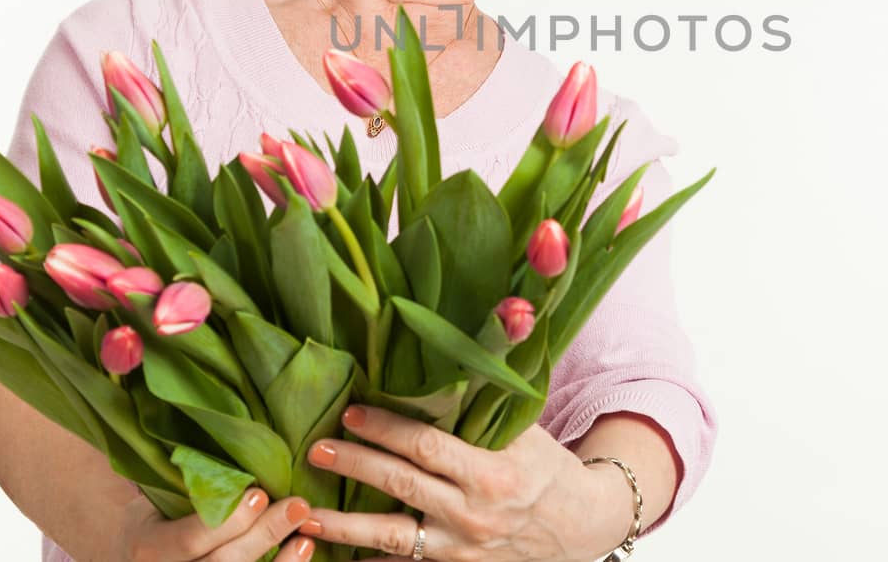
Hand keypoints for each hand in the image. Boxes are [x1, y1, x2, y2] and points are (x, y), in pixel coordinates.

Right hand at [111, 487, 318, 561]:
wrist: (138, 552)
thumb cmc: (148, 514)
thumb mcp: (150, 496)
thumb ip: (179, 480)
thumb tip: (221, 437)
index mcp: (147, 546)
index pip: (188, 540)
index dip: (227, 522)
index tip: (259, 495)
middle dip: (263, 536)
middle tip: (297, 506)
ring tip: (306, 535)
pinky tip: (302, 551)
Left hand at [299, 404, 628, 561]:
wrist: (581, 528)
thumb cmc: (550, 469)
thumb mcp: (529, 431)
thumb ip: (489, 402)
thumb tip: (465, 346)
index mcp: (492, 473)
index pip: (428, 447)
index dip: (386, 429)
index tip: (352, 412)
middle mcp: (473, 514)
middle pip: (402, 487)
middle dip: (356, 466)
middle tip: (317, 450)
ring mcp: (462, 548)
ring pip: (393, 539)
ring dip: (345, 527)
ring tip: (305, 515)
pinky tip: (332, 557)